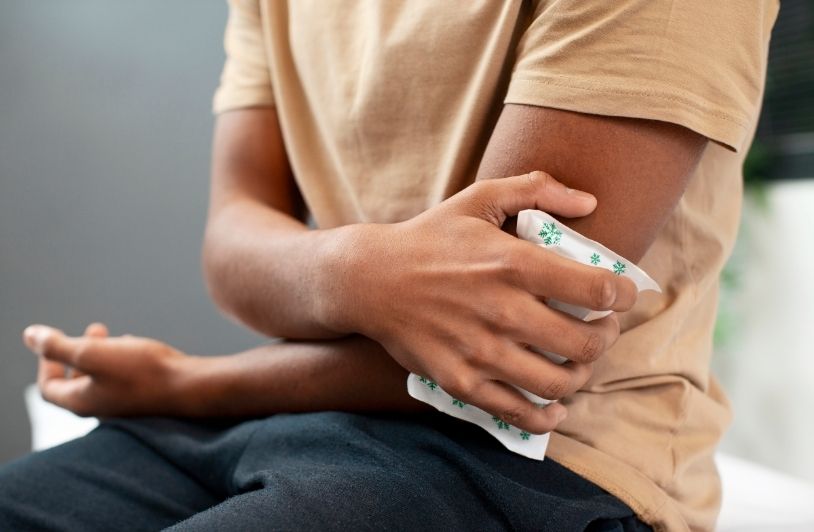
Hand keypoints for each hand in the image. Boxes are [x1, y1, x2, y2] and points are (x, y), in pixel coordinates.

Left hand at [22, 322, 191, 417]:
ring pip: (100, 379)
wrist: (189, 386)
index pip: (49, 388)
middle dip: (76, 353)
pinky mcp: (143, 397)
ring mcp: (123, 404)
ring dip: (99, 354)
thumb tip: (29, 335)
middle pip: (75, 384)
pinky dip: (119, 360)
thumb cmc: (142, 371)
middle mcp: (100, 407)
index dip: (46, 363)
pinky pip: (122, 379)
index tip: (57, 341)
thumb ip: (58, 345)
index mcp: (82, 401)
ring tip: (111, 334)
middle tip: (91, 330)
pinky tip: (133, 344)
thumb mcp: (93, 353)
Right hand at [325, 171, 637, 433]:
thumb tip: (589, 200)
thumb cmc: (430, 238)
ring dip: (582, 375)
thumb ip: (535, 189)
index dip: (623, 295)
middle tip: (602, 328)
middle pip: (586, 343)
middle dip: (607, 337)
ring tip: (578, 362)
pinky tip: (554, 404)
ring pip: (559, 382)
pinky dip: (546, 415)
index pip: (597, 290)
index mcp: (513, 263)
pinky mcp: (460, 381)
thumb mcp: (478, 199)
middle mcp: (502, 310)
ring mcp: (481, 351)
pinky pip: (518, 411)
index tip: (622, 295)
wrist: (370, 280)